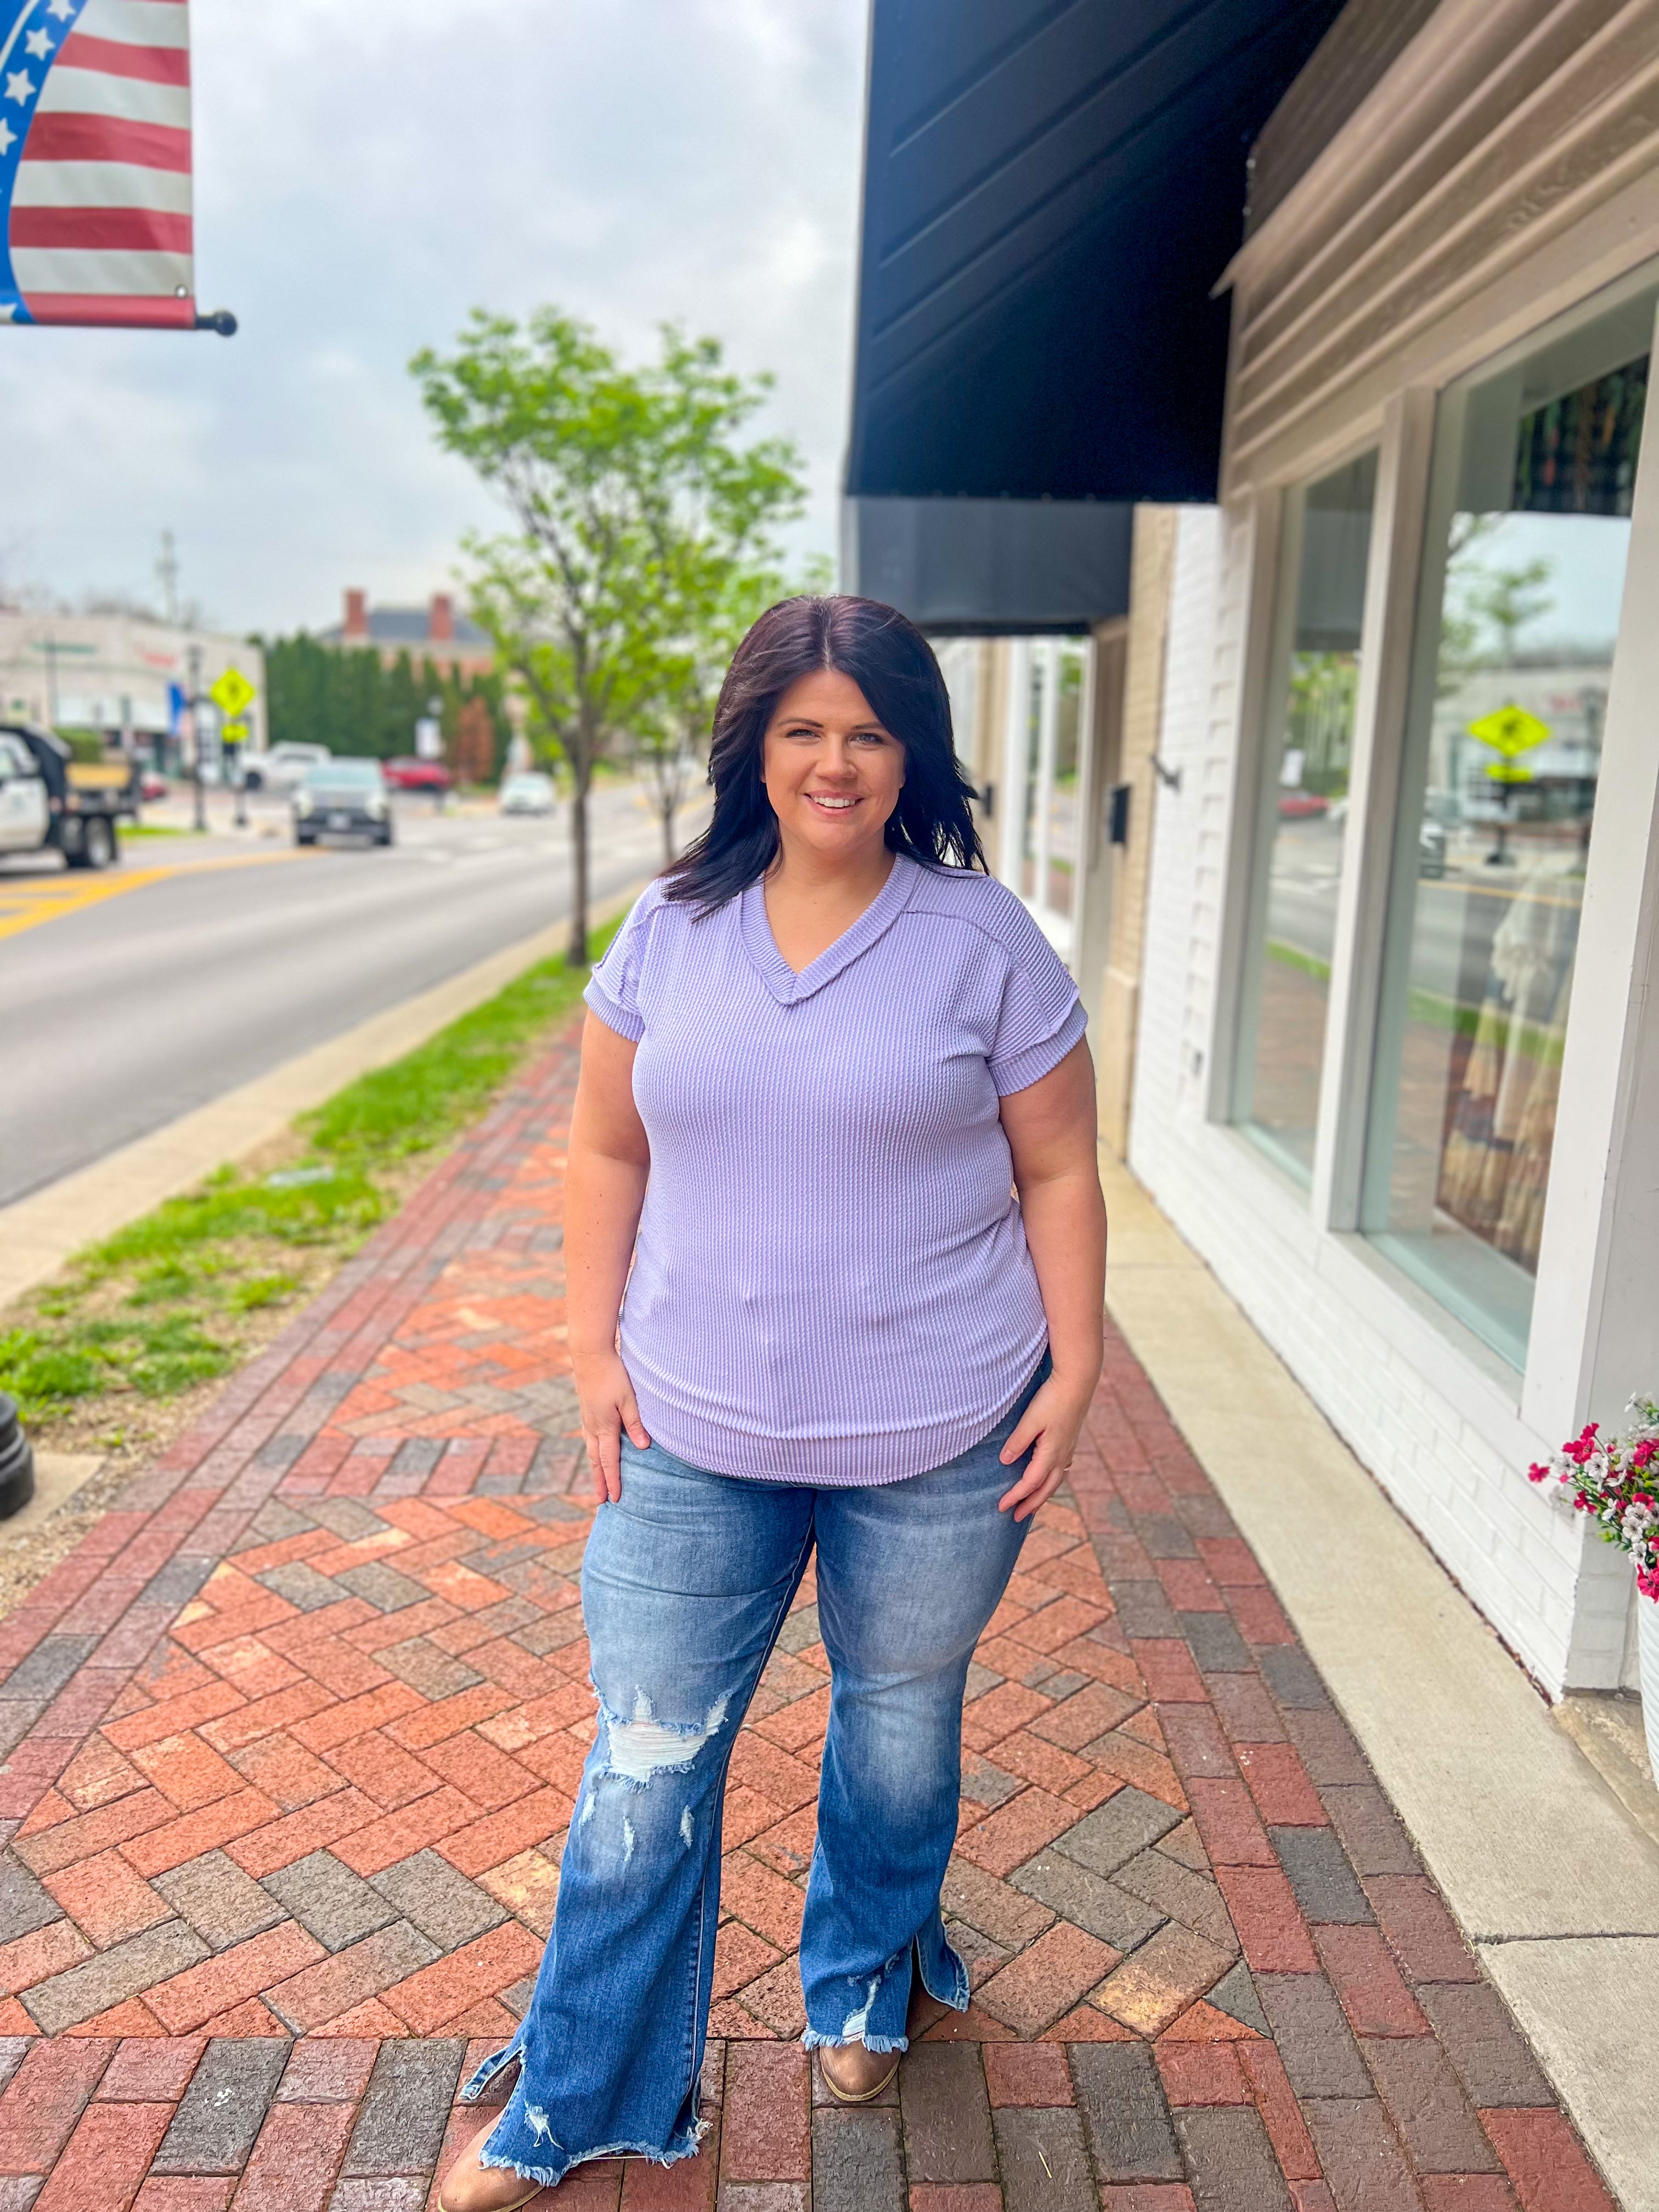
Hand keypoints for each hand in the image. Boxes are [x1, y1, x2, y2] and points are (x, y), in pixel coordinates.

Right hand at [573, 1347, 648, 1503]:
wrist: (589, 1354)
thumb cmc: (613, 1374)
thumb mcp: (628, 1398)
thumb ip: (635, 1423)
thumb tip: (643, 1447)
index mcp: (604, 1426)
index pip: (609, 1461)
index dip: (613, 1481)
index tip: (615, 1499)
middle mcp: (592, 1426)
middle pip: (596, 1461)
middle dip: (600, 1482)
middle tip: (601, 1502)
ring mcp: (587, 1419)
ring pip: (590, 1451)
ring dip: (595, 1469)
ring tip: (598, 1483)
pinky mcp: (587, 1411)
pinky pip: (589, 1439)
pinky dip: (592, 1453)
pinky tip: (595, 1453)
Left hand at [997, 1371, 1093, 1521]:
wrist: (1077, 1382)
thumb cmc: (1052, 1399)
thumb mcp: (1030, 1420)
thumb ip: (1017, 1441)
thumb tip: (1005, 1462)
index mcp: (1051, 1454)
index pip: (1030, 1483)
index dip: (1015, 1496)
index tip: (1001, 1507)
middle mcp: (1062, 1456)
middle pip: (1045, 1489)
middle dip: (1030, 1505)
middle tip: (1016, 1518)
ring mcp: (1068, 1449)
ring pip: (1055, 1480)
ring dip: (1042, 1495)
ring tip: (1032, 1504)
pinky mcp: (1070, 1441)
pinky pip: (1060, 1469)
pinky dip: (1051, 1480)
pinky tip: (1049, 1477)